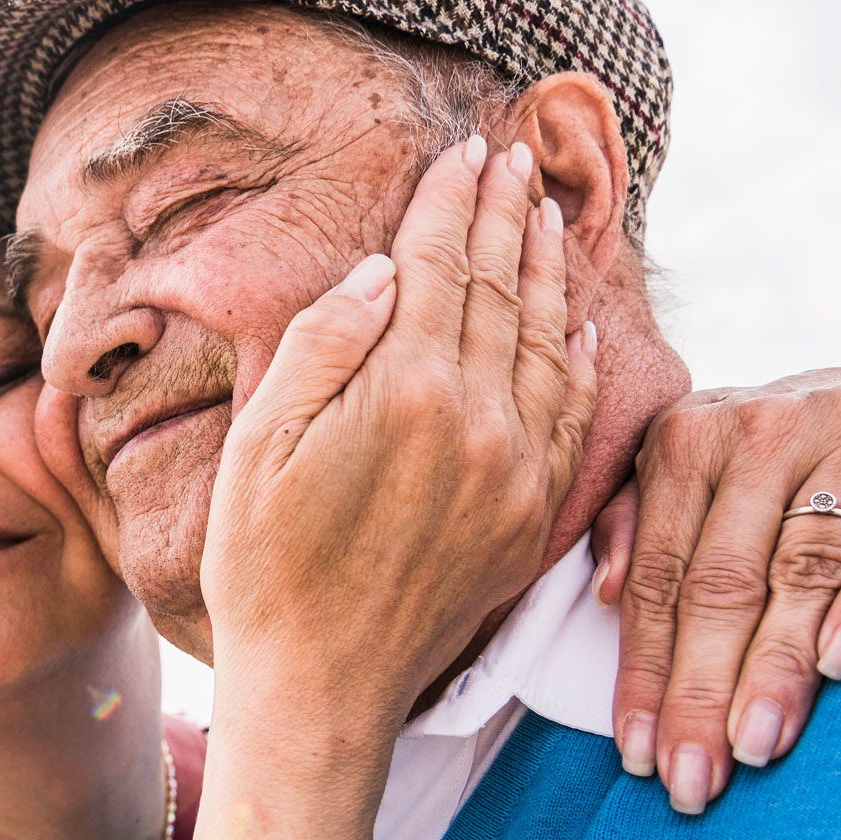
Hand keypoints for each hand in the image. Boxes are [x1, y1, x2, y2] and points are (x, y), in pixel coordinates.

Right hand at [201, 136, 598, 792]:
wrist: (320, 688)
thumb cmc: (264, 566)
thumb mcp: (259, 446)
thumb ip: (321, 348)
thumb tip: (379, 273)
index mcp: (406, 391)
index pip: (439, 266)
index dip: (449, 203)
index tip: (460, 152)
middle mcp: (478, 420)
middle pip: (500, 290)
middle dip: (503, 216)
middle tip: (511, 159)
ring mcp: (515, 470)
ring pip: (546, 343)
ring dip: (547, 272)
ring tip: (545, 215)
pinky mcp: (531, 517)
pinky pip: (571, 417)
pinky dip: (579, 360)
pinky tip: (581, 326)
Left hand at [591, 367, 840, 813]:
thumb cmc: (767, 465)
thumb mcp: (691, 472)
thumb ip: (636, 523)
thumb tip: (601, 592)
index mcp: (685, 438)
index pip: (658, 575)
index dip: (645, 670)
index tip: (637, 754)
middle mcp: (761, 429)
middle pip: (723, 582)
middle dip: (703, 689)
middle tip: (694, 776)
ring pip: (802, 567)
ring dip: (777, 665)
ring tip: (756, 744)